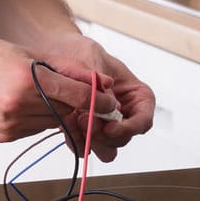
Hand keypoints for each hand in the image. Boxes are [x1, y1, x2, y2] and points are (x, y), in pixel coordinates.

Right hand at [0, 32, 120, 143]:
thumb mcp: (22, 52)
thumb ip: (59, 68)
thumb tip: (93, 80)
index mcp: (27, 80)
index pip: (77, 95)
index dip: (99, 99)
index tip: (110, 100)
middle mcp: (18, 106)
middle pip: (66, 111)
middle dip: (79, 106)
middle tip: (89, 100)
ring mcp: (8, 125)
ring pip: (49, 123)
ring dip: (56, 112)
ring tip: (45, 95)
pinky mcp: (0, 137)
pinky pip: (30, 131)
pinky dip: (36, 119)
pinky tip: (25, 104)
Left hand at [29, 31, 156, 162]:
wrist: (56, 53)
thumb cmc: (80, 51)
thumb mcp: (92, 59)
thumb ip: (99, 82)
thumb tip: (107, 102)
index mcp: (136, 95)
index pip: (143, 120)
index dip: (129, 128)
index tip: (109, 127)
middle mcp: (125, 113)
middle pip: (124, 138)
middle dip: (104, 135)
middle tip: (85, 122)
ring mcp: (106, 124)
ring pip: (107, 149)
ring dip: (91, 141)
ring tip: (74, 121)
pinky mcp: (86, 130)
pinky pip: (86, 147)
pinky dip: (76, 141)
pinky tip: (66, 124)